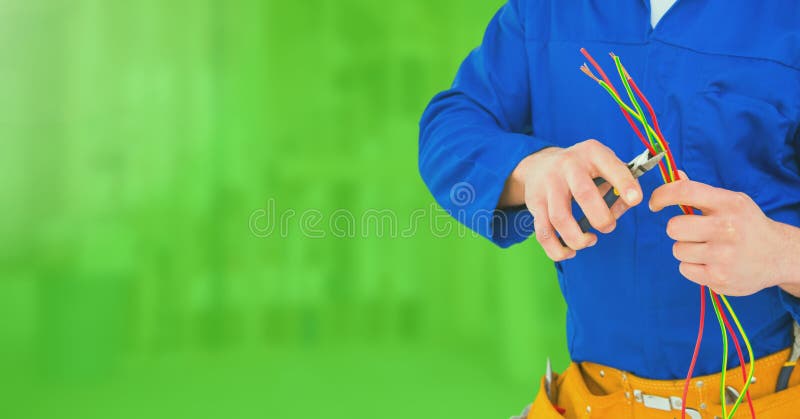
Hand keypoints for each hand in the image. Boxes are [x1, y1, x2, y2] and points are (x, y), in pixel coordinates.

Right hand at [502, 139, 642, 260]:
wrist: (540, 163)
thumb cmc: (581, 168)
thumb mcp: (603, 165)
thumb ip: (619, 185)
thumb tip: (625, 207)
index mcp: (591, 153)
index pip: (611, 167)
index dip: (625, 184)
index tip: (635, 200)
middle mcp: (568, 166)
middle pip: (583, 194)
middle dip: (601, 218)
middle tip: (608, 227)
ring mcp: (548, 185)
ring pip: (559, 218)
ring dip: (578, 238)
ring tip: (590, 240)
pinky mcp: (535, 203)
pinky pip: (543, 233)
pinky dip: (557, 250)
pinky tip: (571, 251)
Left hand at [649, 172, 793, 295]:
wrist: (779, 256)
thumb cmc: (747, 225)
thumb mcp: (732, 202)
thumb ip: (700, 192)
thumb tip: (675, 175)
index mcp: (729, 203)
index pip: (685, 191)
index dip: (662, 195)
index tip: (655, 203)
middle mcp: (727, 228)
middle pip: (673, 227)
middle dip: (678, 230)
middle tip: (693, 232)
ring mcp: (723, 255)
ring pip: (677, 249)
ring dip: (686, 249)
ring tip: (707, 249)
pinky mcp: (719, 277)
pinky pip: (684, 268)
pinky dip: (692, 267)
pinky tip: (711, 263)